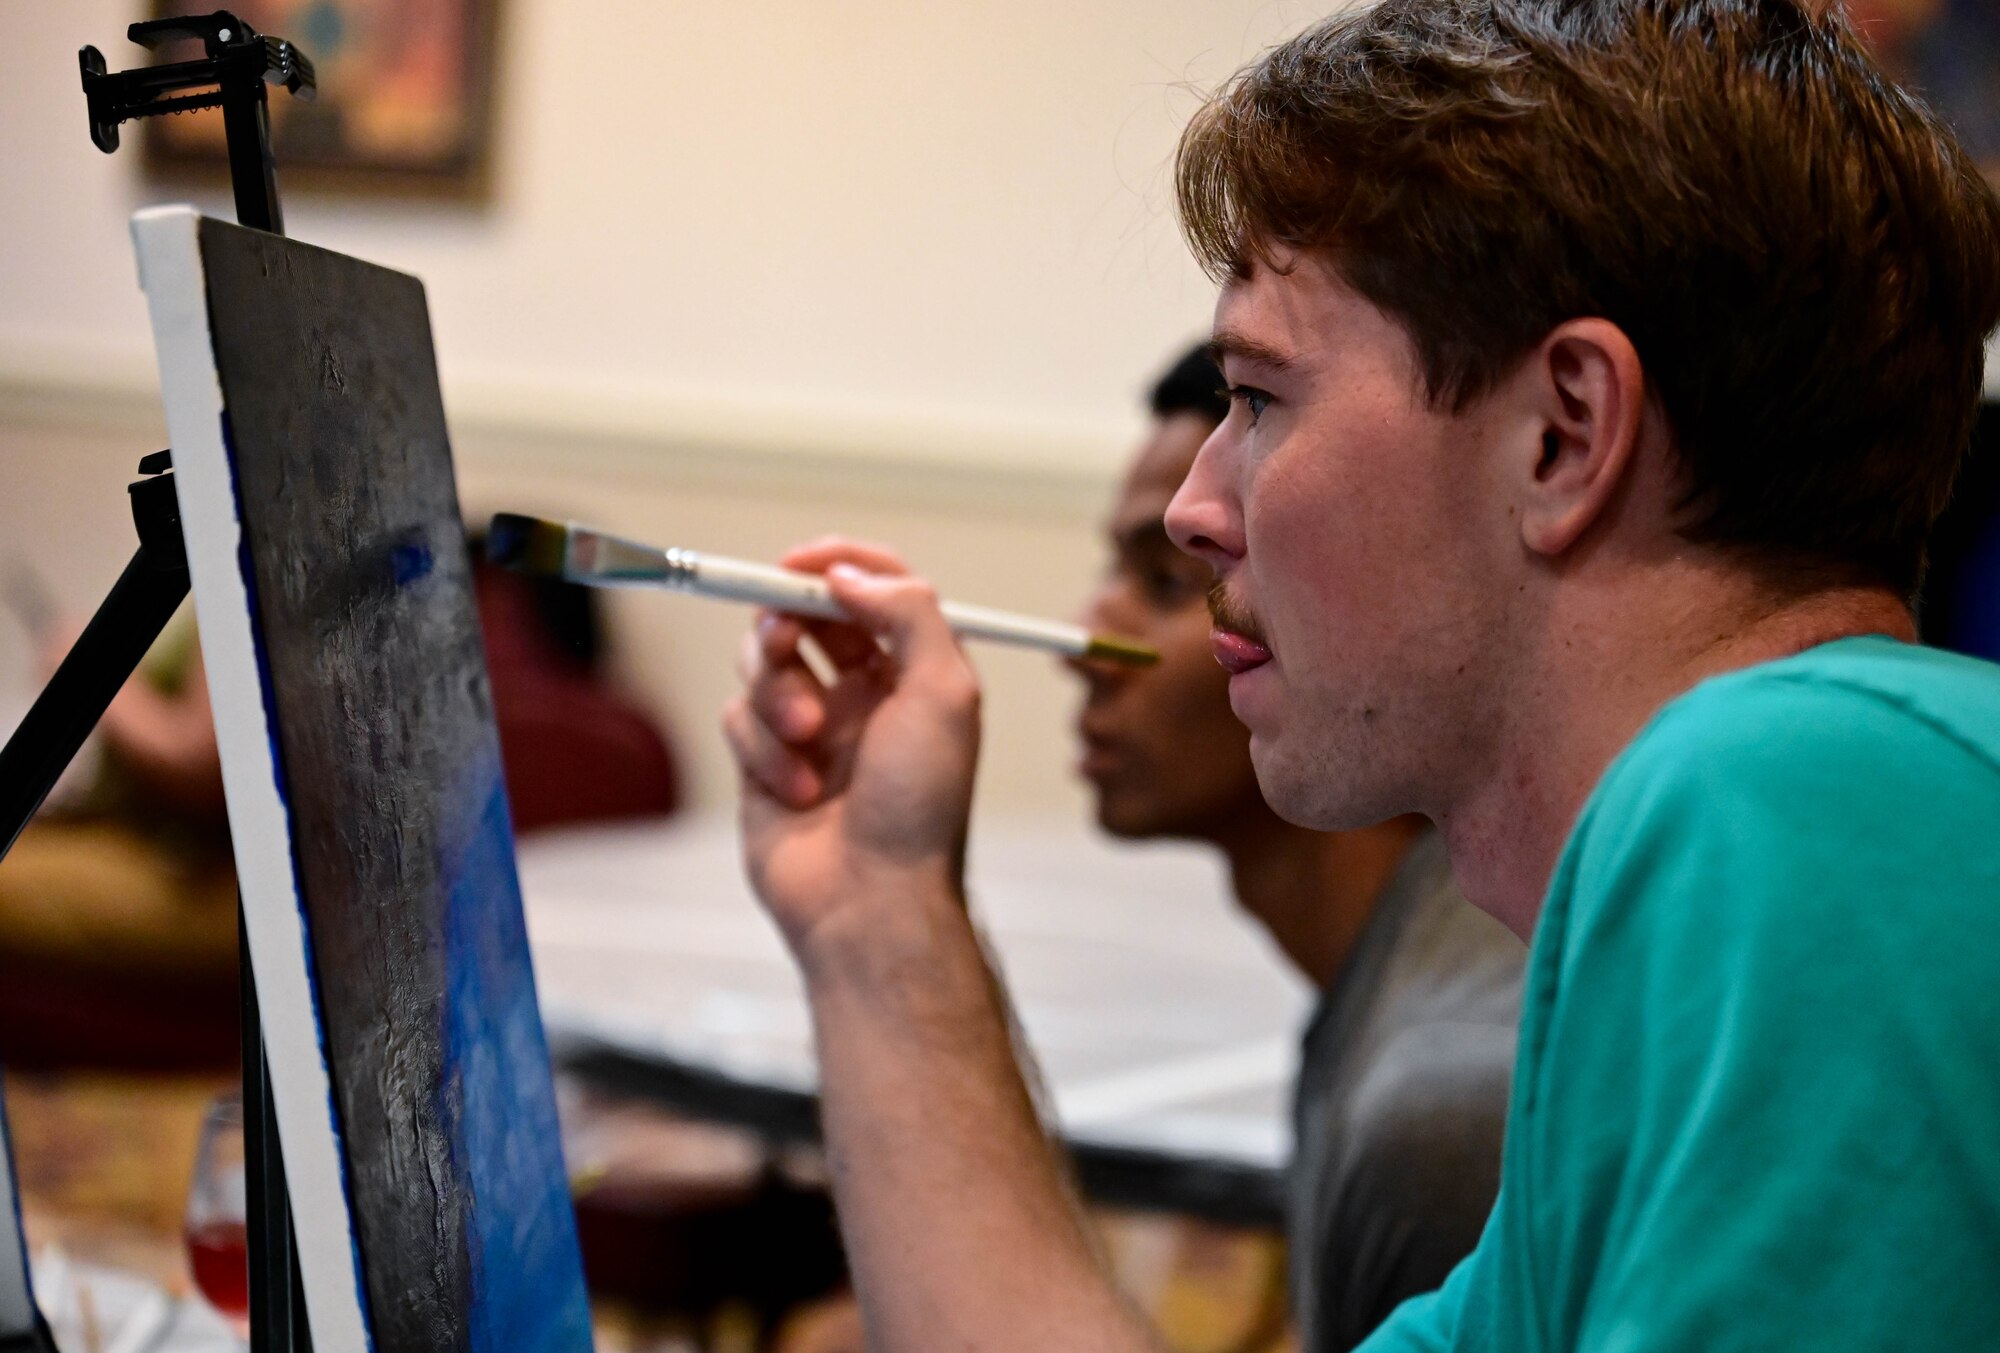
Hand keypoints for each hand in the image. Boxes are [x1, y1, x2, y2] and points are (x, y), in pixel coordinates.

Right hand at [722, 539, 980, 957]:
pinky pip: (738, 717)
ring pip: (762, 660)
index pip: (872, 586)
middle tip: (787, 638)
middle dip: (786, 620)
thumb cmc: (920, 804)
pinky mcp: (764, 761)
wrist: (871, 899)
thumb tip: (848, 574)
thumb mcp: (944, 691)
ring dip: (778, 692)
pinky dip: (764, 750)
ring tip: (808, 739)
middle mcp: (862, 690)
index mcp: (912, 668)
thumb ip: (908, 613)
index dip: (835, 564)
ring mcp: (810, 725)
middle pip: (803, 612)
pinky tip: (799, 794)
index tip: (799, 563)